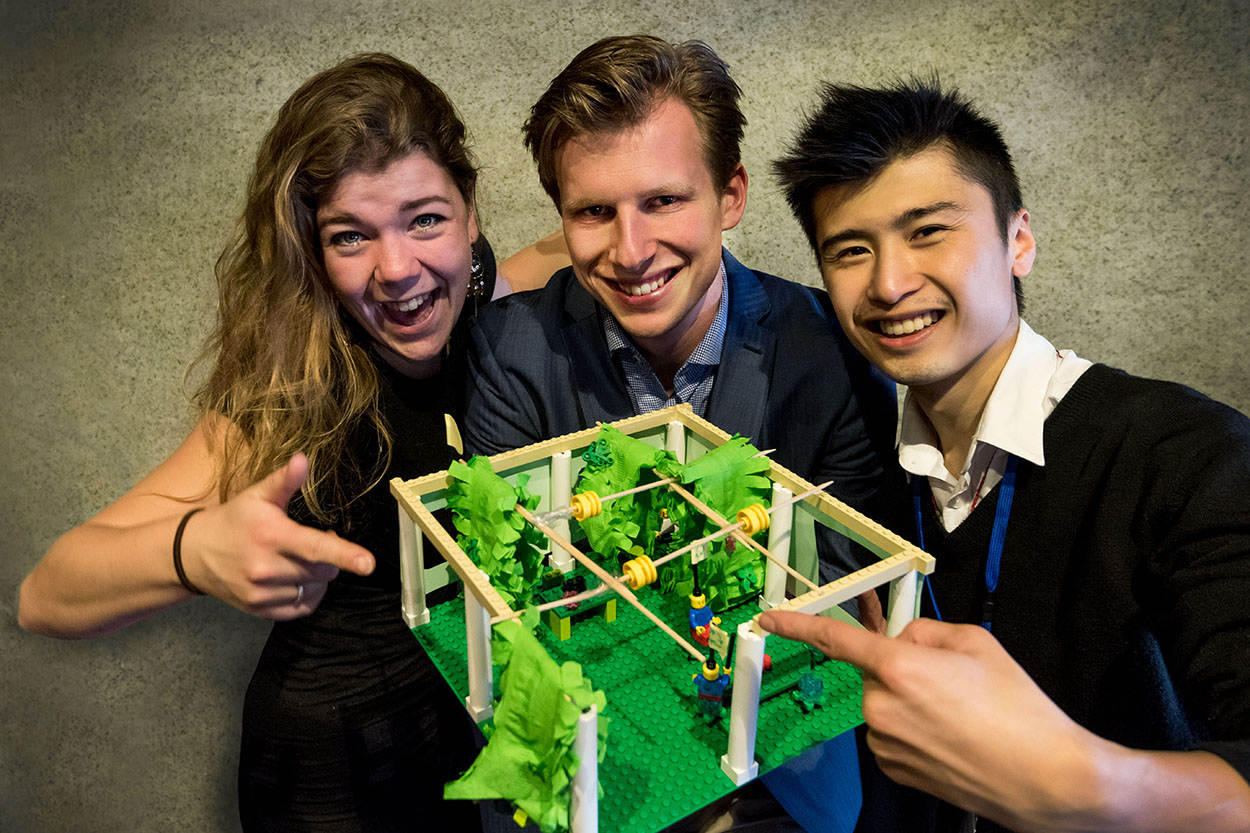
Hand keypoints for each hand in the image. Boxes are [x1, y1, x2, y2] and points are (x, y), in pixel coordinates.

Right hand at [181, 454, 374, 619]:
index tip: (368, 563)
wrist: (193, 554)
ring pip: (315, 588)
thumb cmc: (233, 520)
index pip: (315, 548)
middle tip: (311, 540)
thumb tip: (303, 459)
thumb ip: (284, 480)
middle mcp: (265, 568)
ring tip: (299, 559)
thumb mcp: (257, 495)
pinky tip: (297, 578)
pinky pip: (302, 608)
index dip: (345, 555)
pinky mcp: (260, 610)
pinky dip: (308, 594)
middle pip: (323, 570)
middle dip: (329, 557)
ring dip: (318, 576)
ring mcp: (261, 593)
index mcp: (270, 536)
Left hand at [758, 610, 1111, 832]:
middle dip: (902, 668)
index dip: (796, 625)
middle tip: (951, 681)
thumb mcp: (975, 643)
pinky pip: (892, 734)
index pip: (834, 639)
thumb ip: (926, 631)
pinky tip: (952, 736)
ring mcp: (885, 743)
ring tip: (961, 715)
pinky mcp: (894, 770)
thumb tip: (902, 639)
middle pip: (875, 672)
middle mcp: (881, 707)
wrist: (1045, 778)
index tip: (768, 619)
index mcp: (898, 667)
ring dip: (910, 701)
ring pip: (885, 704)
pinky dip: (914, 730)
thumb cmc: (1016, 708)